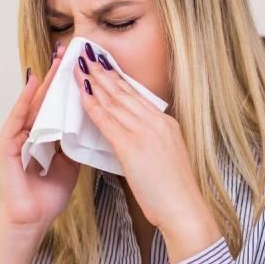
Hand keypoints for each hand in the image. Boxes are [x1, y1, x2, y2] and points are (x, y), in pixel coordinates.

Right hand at [0, 43, 80, 235]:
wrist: (32, 222)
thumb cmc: (47, 196)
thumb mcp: (70, 164)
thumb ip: (75, 143)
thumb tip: (93, 124)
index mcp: (44, 137)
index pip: (57, 105)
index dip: (69, 85)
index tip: (82, 65)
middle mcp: (29, 133)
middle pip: (44, 99)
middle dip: (56, 75)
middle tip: (68, 51)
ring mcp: (15, 138)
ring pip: (31, 104)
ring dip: (42, 82)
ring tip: (54, 60)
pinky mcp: (6, 147)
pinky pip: (16, 119)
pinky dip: (24, 102)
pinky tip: (33, 85)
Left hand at [72, 51, 220, 261]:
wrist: (184, 208)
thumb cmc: (175, 192)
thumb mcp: (167, 158)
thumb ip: (153, 143)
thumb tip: (138, 139)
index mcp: (166, 124)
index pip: (137, 95)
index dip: (119, 79)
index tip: (106, 66)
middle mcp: (156, 122)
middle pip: (125, 91)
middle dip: (104, 72)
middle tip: (88, 55)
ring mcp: (145, 132)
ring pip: (115, 100)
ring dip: (95, 81)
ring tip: (80, 66)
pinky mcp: (132, 146)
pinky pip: (107, 120)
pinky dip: (92, 105)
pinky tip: (81, 94)